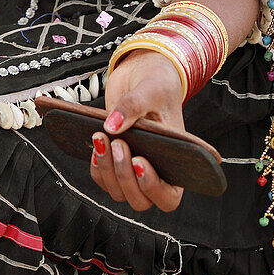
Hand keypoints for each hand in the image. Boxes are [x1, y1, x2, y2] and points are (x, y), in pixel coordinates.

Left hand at [89, 50, 184, 212]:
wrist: (141, 75)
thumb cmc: (158, 84)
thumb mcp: (151, 89)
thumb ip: (134, 105)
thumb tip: (112, 125)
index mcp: (177, 161)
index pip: (169, 195)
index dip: (154, 188)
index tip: (138, 161)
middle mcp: (156, 171)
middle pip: (140, 199)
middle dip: (124, 175)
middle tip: (118, 143)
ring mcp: (133, 169)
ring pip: (119, 191)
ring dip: (107, 170)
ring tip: (102, 137)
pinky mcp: (114, 160)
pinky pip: (103, 178)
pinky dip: (97, 165)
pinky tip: (96, 142)